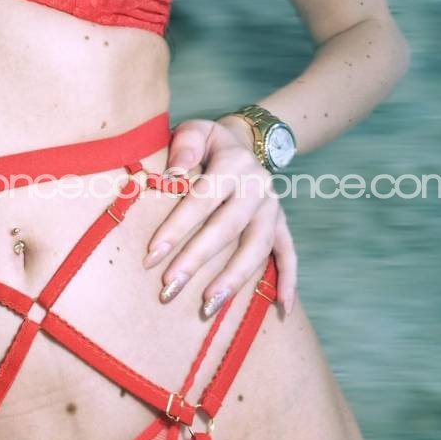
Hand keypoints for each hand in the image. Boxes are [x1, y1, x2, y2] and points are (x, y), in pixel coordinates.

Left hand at [142, 118, 297, 315]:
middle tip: (169, 288)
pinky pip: (289, 253)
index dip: (177, 228)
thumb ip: (184, 145)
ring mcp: (272, 208)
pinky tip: (282, 309)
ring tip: (208, 306)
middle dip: (196, 260)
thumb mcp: (195, 130)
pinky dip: (289, 280)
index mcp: (233, 164)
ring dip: (233, 279)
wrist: (245, 142)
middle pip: (227, 228)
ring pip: (257, 247)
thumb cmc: (207, 143)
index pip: (201, 199)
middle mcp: (258, 187)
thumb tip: (174, 173)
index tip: (151, 255)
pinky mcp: (282, 223)